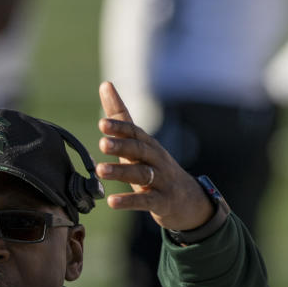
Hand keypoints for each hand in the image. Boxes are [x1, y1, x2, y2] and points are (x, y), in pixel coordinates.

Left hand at [94, 81, 213, 230]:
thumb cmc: (155, 168)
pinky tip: (112, 202)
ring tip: (100, 171)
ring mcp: (160, 181)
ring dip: (121, 172)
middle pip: (139, 150)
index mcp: (148, 145)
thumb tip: (105, 84)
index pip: (135, 132)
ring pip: (141, 174)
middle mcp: (156, 160)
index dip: (120, 128)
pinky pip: (145, 201)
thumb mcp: (138, 143)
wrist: (187, 200)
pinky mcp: (161, 201)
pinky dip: (129, 201)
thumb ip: (121, 117)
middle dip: (122, 145)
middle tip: (102, 143)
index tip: (102, 124)